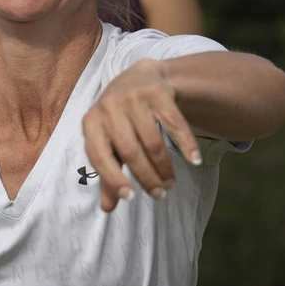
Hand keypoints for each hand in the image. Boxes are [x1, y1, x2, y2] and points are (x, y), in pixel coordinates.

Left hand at [82, 59, 201, 211]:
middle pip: (129, 151)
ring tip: (170, 182)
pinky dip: (186, 144)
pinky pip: (175, 123)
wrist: (138, 77)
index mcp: (91, 122)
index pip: (99, 156)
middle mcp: (108, 107)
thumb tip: (107, 208)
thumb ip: (108, 173)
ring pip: (152, 141)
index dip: (113, 178)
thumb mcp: (108, 142)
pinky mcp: (157, 92)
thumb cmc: (119, 119)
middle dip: (146, 177)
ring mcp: (132, 97)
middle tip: (160, 194)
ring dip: (164, 166)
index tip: (130, 198)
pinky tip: (194, 160)